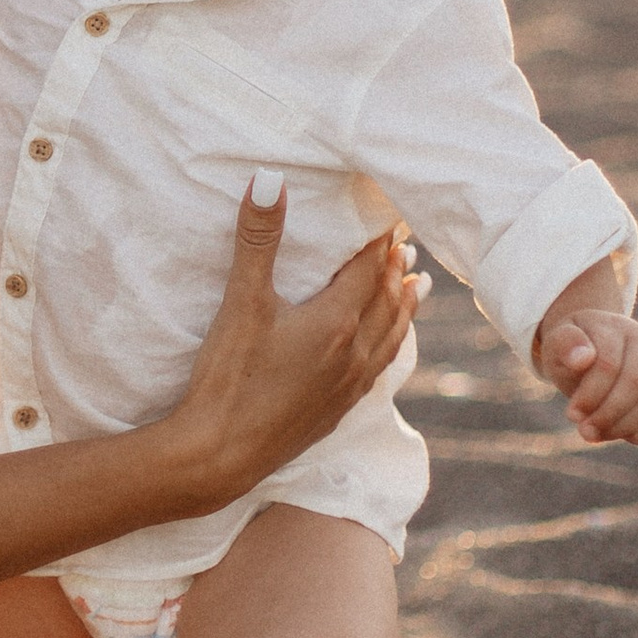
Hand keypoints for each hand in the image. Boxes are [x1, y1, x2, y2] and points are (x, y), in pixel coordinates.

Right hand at [171, 185, 425, 507]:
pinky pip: (377, 369)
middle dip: (396, 269)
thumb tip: (270, 179)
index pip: (369, 269)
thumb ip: (258, 241)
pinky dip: (389, 345)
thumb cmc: (228, 378)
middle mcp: (353, 355)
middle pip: (387, 302)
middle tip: (405, 244)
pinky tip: (383, 348)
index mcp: (335, 323)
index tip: (390, 214)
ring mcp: (347, 387)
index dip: (381, 240)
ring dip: (403, 307)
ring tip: (417, 287)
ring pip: (389, 337)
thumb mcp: (241, 302)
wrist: (220, 457)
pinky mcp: (335, 412)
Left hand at [535, 307, 637, 443]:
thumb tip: (583, 358)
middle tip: (584, 431)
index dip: (591, 394)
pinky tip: (621, 436)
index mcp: (617, 328)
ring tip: (595, 435)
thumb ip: (565, 345)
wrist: (589, 350)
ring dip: (623, 427)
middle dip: (608, 414)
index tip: (572, 415)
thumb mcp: (558, 343)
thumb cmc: (571, 350)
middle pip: (636, 383)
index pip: (609, 363)